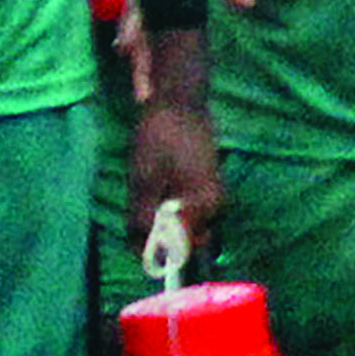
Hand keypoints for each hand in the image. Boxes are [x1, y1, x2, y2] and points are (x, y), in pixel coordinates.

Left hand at [127, 97, 223, 261]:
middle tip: (140, 205)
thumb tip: (140, 254)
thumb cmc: (160, 138)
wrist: (178, 101)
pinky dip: (169, 203)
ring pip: (184, 222)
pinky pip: (187, 207)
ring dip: (162, 216)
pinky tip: (158, 181)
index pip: (182, 248)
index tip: (137, 237)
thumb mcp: (143, 181)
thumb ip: (143, 220)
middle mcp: (217, 205)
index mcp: (205, 206)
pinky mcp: (208, 184)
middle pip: (185, 237)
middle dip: (159, 231)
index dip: (157, 248)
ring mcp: (215, 194)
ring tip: (147, 188)